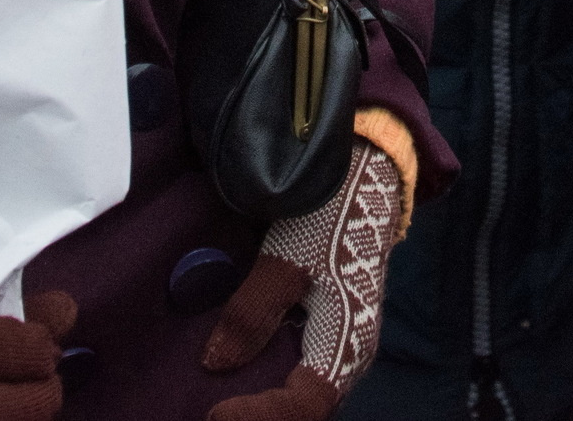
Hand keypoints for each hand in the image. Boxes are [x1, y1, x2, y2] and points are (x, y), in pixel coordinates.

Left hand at [200, 139, 405, 419]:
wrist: (363, 175)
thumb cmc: (330, 217)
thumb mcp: (286, 260)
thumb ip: (252, 313)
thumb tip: (216, 363)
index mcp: (347, 343)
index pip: (304, 406)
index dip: (260, 416)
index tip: (214, 410)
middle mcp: (348, 353)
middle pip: (304, 409)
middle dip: (259, 414)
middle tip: (209, 411)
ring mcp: (338, 341)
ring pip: (300, 391)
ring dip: (262, 399)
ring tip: (218, 399)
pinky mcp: (326, 327)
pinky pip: (297, 369)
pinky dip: (266, 378)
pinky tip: (235, 370)